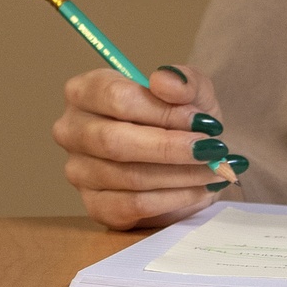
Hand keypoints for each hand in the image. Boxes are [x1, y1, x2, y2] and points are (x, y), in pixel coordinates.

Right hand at [53, 64, 239, 231]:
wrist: (184, 162)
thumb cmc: (181, 122)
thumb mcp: (192, 93)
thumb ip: (184, 80)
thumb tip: (165, 82)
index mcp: (85, 92)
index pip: (115, 98)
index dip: (162, 111)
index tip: (202, 122)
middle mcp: (71, 131)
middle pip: (114, 141)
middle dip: (170, 148)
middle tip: (211, 150)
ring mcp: (79, 171)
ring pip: (129, 176)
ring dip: (181, 175)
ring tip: (215, 169)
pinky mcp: (95, 206)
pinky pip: (134, 205)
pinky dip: (174, 198)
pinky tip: (200, 189)